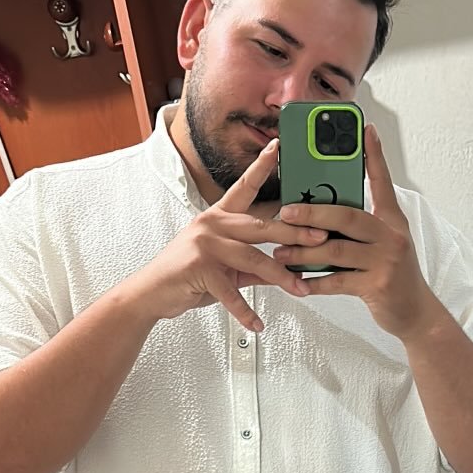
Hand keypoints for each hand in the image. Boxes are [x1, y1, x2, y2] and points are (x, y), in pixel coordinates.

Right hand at [130, 139, 327, 330]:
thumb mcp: (226, 268)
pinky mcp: (200, 268)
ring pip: (253, 258)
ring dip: (280, 277)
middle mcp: (212, 225)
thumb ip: (255, 266)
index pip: (244, 187)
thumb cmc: (188, 275)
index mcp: (219, 217)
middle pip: (261, 225)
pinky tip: (257, 324)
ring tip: (300, 289)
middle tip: (320, 238)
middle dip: (294, 232)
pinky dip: (245, 311)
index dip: (262, 167)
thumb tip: (287, 270)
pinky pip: (230, 292)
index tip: (278, 148)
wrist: (152, 292)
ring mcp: (205, 244)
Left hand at [271, 124, 444, 341]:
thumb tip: (323, 209)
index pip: (382, 181)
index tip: (364, 129)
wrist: (415, 312)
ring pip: (336, 250)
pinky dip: (314, 283)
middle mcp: (392, 236)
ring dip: (303, 251)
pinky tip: (298, 282)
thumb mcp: (385, 242)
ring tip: (281, 252)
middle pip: (348, 216)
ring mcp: (386, 261)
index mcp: (392, 220)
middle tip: (285, 211)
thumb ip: (361, 224)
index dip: (374, 155)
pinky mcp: (377, 286)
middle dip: (312, 212)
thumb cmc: (392, 274)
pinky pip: (337, 281)